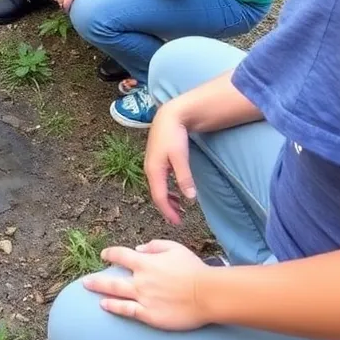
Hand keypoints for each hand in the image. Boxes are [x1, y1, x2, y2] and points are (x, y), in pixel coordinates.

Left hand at [83, 240, 209, 330]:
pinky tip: (105, 306)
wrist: (206, 294)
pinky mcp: (149, 315)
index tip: (104, 255)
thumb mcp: (174, 248)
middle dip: (97, 279)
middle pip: (112, 278)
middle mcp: (140, 280)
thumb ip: (154, 246)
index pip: (121, 256)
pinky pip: (127, 311)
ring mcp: (143, 298)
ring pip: (115, 294)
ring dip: (100, 292)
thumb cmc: (193, 269)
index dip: (111, 254)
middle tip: (85, 281)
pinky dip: (114, 308)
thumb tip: (139, 250)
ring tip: (89, 290)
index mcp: (145, 262)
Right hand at [145, 103, 196, 224]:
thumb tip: (190, 199)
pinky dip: (167, 190)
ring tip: (179, 209)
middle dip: (167, 208)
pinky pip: (160, 181)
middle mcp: (150, 170)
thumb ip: (184, 178)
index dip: (168, 212)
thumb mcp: (180, 157)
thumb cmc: (173, 135)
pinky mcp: (156, 161)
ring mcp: (152, 165)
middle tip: (179, 220)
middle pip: (156, 194)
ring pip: (158, 188)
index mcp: (154, 170)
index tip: (177, 223)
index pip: (159, 197)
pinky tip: (176, 192)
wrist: (168, 116)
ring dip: (168, 200)